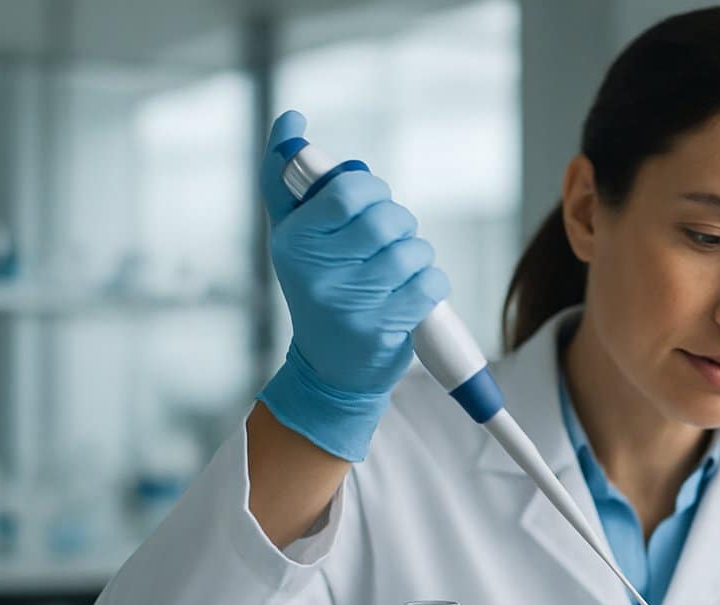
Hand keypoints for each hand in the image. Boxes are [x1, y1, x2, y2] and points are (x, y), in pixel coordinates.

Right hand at [256, 110, 449, 461]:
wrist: (330, 369)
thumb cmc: (316, 288)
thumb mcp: (292, 237)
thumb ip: (288, 179)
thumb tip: (291, 120)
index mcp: (293, 241)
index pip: (350, 191)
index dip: (372, 191)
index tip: (369, 204)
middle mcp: (316, 272)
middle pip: (387, 219)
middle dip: (399, 225)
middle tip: (389, 240)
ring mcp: (350, 303)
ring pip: (414, 251)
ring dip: (416, 257)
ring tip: (397, 273)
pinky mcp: (383, 330)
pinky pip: (431, 285)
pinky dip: (431, 285)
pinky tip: (412, 295)